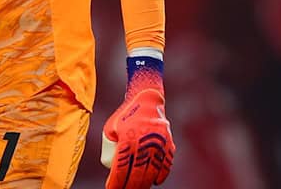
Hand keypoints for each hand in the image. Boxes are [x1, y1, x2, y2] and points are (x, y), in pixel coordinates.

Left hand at [102, 56, 174, 188]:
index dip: (116, 183)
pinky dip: (159, 176)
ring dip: (144, 185)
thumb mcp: (111, 129)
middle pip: (137, 175)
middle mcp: (144, 144)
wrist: (147, 100)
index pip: (121, 170)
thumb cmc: (125, 115)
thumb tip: (112, 168)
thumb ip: (111, 148)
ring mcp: (159, 146)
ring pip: (152, 174)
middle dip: (129, 188)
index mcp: (128, 140)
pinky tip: (153, 182)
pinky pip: (165, 166)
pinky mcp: (168, 146)